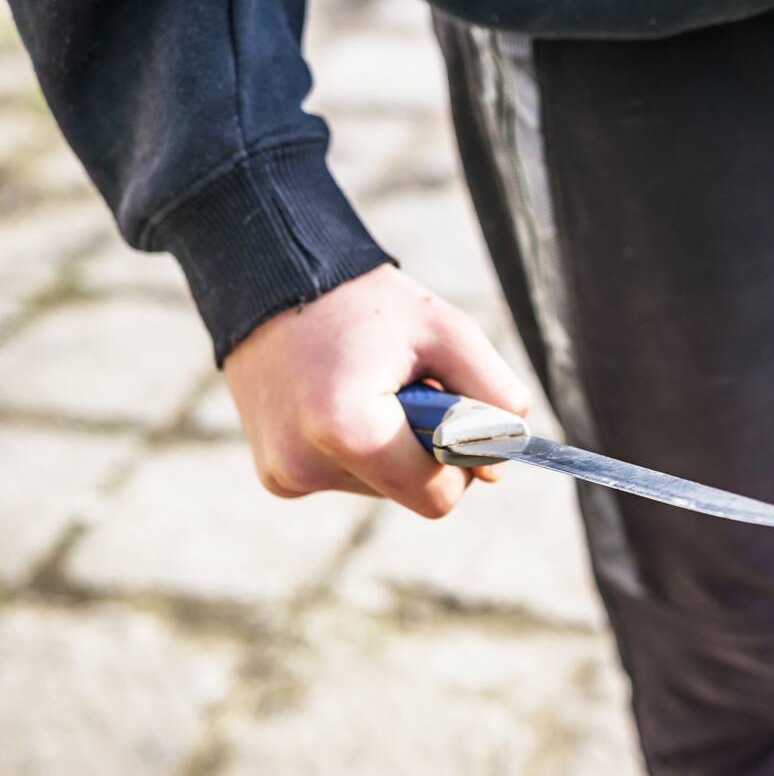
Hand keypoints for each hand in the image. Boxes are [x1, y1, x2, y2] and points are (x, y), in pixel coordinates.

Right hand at [223, 264, 530, 516]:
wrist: (275, 279)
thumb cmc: (368, 303)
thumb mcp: (450, 333)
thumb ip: (495, 397)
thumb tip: (497, 468)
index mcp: (349, 432)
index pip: (437, 496)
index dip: (459, 459)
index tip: (450, 411)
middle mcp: (306, 465)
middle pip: (408, 493)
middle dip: (423, 449)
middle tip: (404, 385)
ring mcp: (284, 474)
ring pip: (379, 486)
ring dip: (390, 445)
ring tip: (366, 385)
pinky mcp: (275, 475)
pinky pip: (346, 477)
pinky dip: (360, 447)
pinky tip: (340, 399)